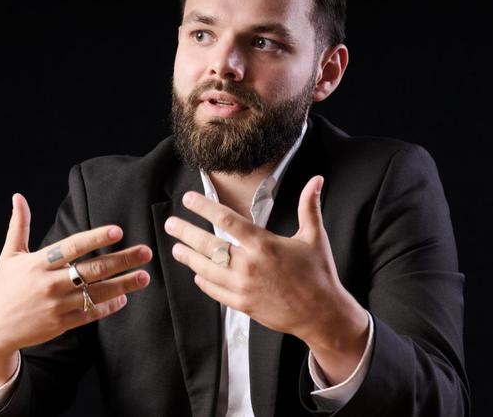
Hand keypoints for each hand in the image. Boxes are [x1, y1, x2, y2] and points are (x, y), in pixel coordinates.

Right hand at [0, 193, 151, 396]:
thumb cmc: (3, 288)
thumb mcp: (10, 255)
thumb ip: (19, 225)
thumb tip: (18, 196)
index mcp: (39, 263)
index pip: (72, 246)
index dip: (96, 238)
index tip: (117, 231)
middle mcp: (50, 283)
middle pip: (93, 269)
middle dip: (122, 260)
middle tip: (146, 252)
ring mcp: (57, 305)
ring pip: (97, 292)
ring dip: (124, 284)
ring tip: (144, 276)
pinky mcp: (61, 323)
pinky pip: (90, 313)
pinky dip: (108, 306)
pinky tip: (124, 298)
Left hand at [164, 176, 367, 383]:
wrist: (322, 314)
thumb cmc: (319, 273)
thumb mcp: (314, 237)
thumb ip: (309, 207)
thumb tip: (316, 179)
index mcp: (264, 244)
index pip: (227, 221)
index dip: (205, 207)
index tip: (188, 199)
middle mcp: (249, 265)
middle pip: (208, 245)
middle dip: (186, 232)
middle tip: (170, 224)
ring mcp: (243, 287)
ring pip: (207, 270)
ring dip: (189, 258)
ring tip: (176, 249)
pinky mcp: (243, 305)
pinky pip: (216, 292)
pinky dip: (204, 283)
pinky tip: (197, 276)